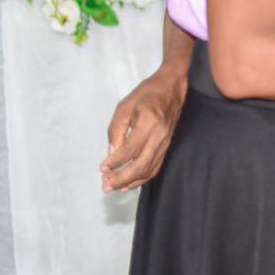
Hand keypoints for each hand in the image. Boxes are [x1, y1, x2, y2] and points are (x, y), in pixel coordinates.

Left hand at [100, 67, 186, 192]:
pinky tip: (131, 183)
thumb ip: (116, 130)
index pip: (129, 150)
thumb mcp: (124, 106)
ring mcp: (166, 142)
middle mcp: (159, 135)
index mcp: (148, 122)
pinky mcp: (168, 145)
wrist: (172, 87)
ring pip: (149, 169)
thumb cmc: (146, 93)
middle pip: (140, 165)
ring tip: (114, 187)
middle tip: (105, 186)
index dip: (115, 163)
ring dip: (131, 181)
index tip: (102, 169)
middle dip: (121, 179)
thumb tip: (111, 154)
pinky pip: (156, 166)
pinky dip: (143, 178)